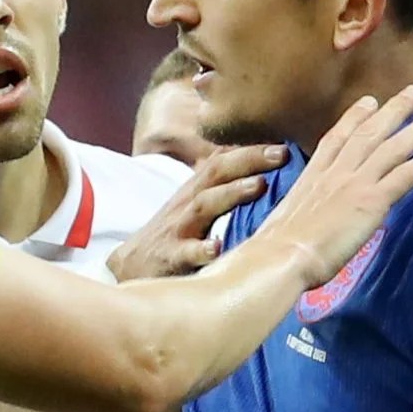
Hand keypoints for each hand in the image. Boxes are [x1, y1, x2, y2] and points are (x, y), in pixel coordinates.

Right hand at [107, 144, 287, 280]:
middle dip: (249, 161)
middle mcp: (187, 204)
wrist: (128, 268)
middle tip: (281, 154)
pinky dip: (201, 250)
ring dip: (231, 194)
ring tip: (257, 186)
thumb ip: (221, 190)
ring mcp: (178, 229)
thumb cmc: (171, 237)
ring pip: (203, 206)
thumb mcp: (192, 208)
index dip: (252, 150)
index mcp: (195, 191)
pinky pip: (185, 253)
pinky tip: (217, 248)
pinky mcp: (169, 257)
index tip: (284, 144)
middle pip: (216, 173)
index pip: (222, 161)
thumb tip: (264, 176)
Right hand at [256, 87, 412, 289]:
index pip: (336, 139)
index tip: (369, 101)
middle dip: (393, 110)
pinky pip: (408, 173)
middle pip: (369, 133)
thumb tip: (301, 228)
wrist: (279, 258)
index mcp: (311, 178)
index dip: (354, 118)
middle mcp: (335, 173)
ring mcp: (355, 183)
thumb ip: (300, 216)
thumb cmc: (274, 252)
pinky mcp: (372, 200)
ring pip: (393, 146)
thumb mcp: (283, 222)